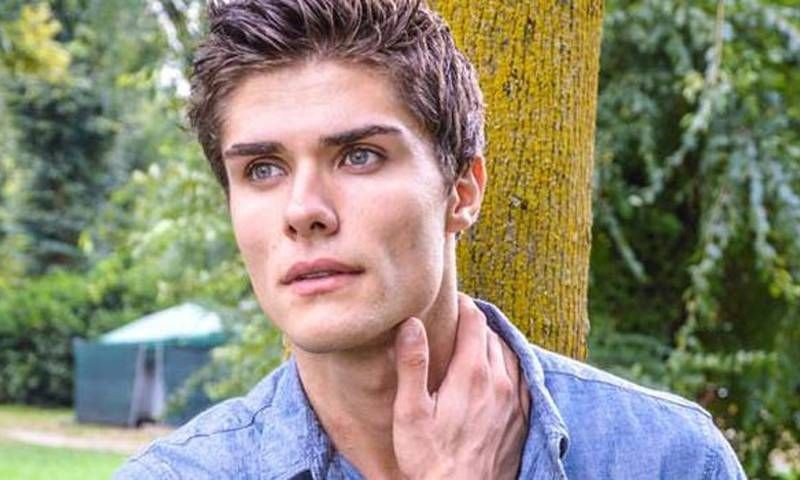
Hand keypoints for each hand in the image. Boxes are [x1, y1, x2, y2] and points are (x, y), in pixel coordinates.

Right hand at [392, 294, 528, 479]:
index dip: (462, 305)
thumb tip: (412, 323)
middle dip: (474, 322)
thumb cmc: (430, 458)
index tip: (450, 299)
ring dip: (491, 342)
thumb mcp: (410, 412)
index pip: (474, 321)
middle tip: (455, 320)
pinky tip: (495, 371)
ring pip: (508, 353)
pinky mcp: (522, 418)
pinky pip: (521, 377)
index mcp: (471, 373)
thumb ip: (413, 364)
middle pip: (491, 335)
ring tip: (473, 341)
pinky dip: (507, 364)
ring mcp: (515, 400)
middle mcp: (499, 381)